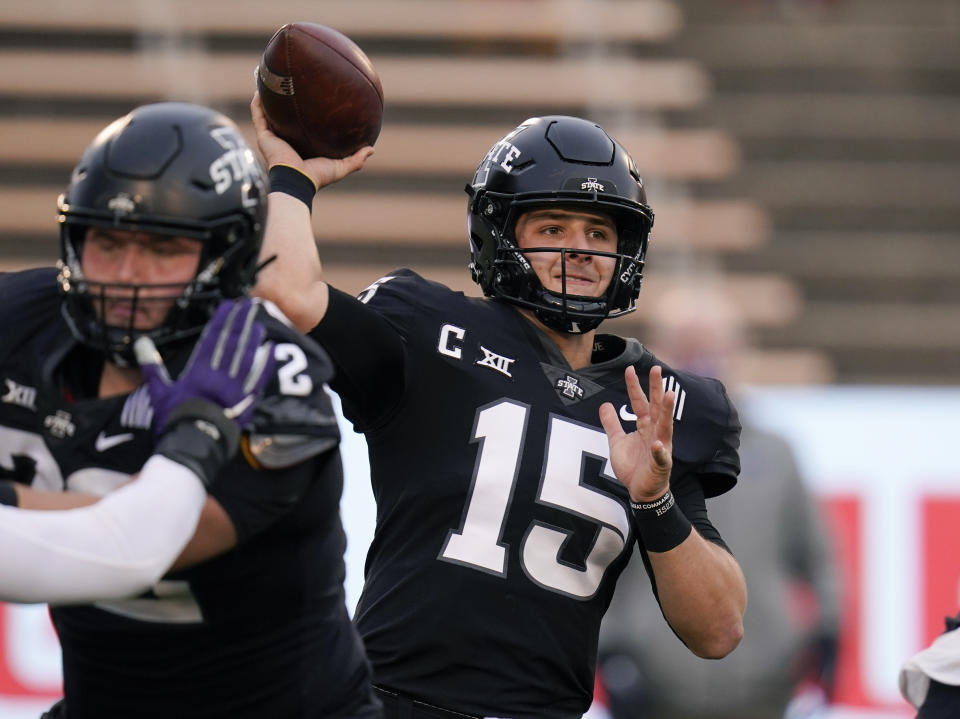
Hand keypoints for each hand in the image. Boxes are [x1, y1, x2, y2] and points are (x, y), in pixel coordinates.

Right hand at [135, 298, 274, 435]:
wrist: (194, 444)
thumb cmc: (174, 418)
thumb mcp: (159, 391)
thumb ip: (152, 366)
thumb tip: (142, 342)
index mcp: (199, 370)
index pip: (213, 338)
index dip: (222, 320)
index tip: (229, 305)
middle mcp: (220, 375)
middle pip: (233, 343)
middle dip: (241, 322)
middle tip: (249, 306)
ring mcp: (235, 387)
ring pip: (247, 357)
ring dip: (253, 338)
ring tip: (259, 323)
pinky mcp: (247, 401)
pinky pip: (259, 378)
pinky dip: (265, 363)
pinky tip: (270, 349)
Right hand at [250, 92, 373, 188]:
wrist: (297, 181)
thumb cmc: (317, 177)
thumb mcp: (341, 167)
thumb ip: (356, 159)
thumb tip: (371, 149)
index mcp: (301, 148)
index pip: (302, 130)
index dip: (305, 118)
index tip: (311, 103)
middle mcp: (285, 141)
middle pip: (284, 119)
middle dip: (285, 105)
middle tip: (291, 86)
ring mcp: (273, 138)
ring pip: (268, 114)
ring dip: (268, 99)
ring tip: (272, 81)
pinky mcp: (264, 136)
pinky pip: (258, 115)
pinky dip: (258, 103)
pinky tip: (261, 88)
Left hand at [598, 365, 674, 501]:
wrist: (641, 491)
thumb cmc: (633, 466)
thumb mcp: (617, 441)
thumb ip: (611, 423)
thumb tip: (604, 404)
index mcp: (644, 426)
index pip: (639, 402)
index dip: (634, 387)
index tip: (629, 369)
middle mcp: (654, 432)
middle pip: (656, 406)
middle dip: (656, 388)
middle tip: (656, 369)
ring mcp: (660, 447)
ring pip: (665, 426)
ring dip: (666, 411)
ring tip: (668, 396)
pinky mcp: (661, 464)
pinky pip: (661, 457)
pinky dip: (660, 451)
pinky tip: (658, 445)